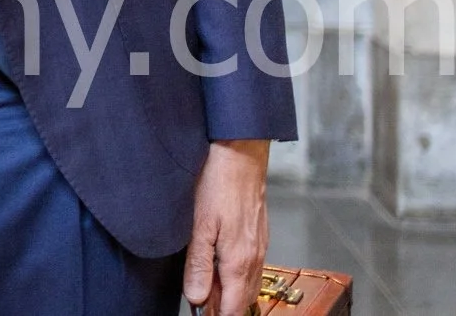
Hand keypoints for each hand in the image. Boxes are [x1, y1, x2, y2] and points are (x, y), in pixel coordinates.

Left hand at [182, 139, 269, 315]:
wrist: (241, 156)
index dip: (215, 315)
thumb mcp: (199, 225)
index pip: (232, 308)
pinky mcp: (258, 236)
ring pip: (246, 285)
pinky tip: (219, 267)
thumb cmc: (219, 184)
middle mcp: (254, 259)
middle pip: (241, 300)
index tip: (200, 313)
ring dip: (228, 292)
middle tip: (200, 304)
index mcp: (239, 262)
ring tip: (205, 288)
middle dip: (222, 307)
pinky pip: (250, 268)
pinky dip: (235, 276)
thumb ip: (199, 264)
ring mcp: (259, 248)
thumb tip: (196, 297)